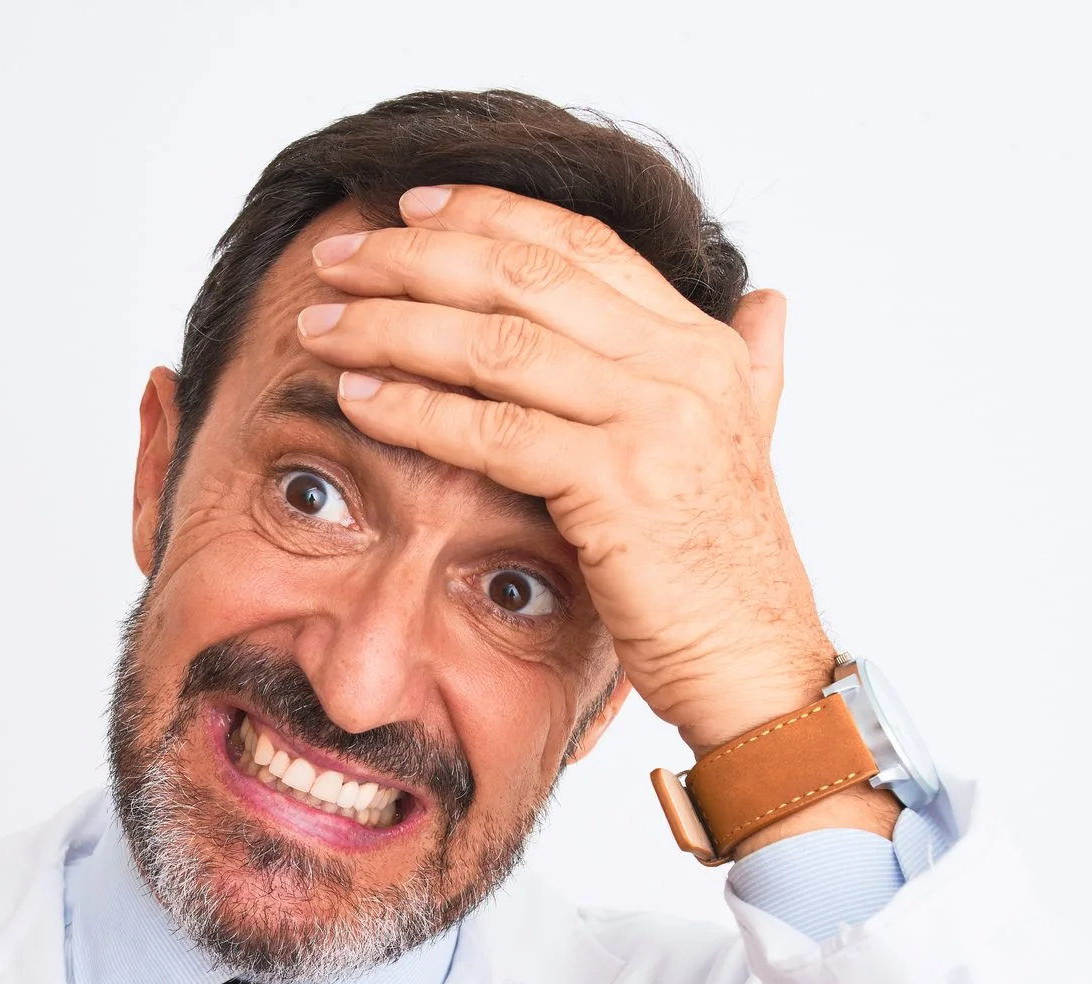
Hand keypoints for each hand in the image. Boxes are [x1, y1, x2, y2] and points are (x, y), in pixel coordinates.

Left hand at [299, 185, 836, 756]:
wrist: (758, 667)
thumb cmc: (727, 573)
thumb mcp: (748, 446)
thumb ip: (750, 369)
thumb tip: (767, 305)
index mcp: (701, 346)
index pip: (581, 245)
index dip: (489, 214)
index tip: (410, 208)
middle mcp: (682, 367)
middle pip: (525, 276)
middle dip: (417, 257)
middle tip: (340, 256)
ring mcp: (653, 422)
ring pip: (497, 344)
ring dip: (394, 326)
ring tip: (324, 326)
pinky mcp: (616, 487)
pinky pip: (492, 430)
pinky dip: (416, 408)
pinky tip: (359, 399)